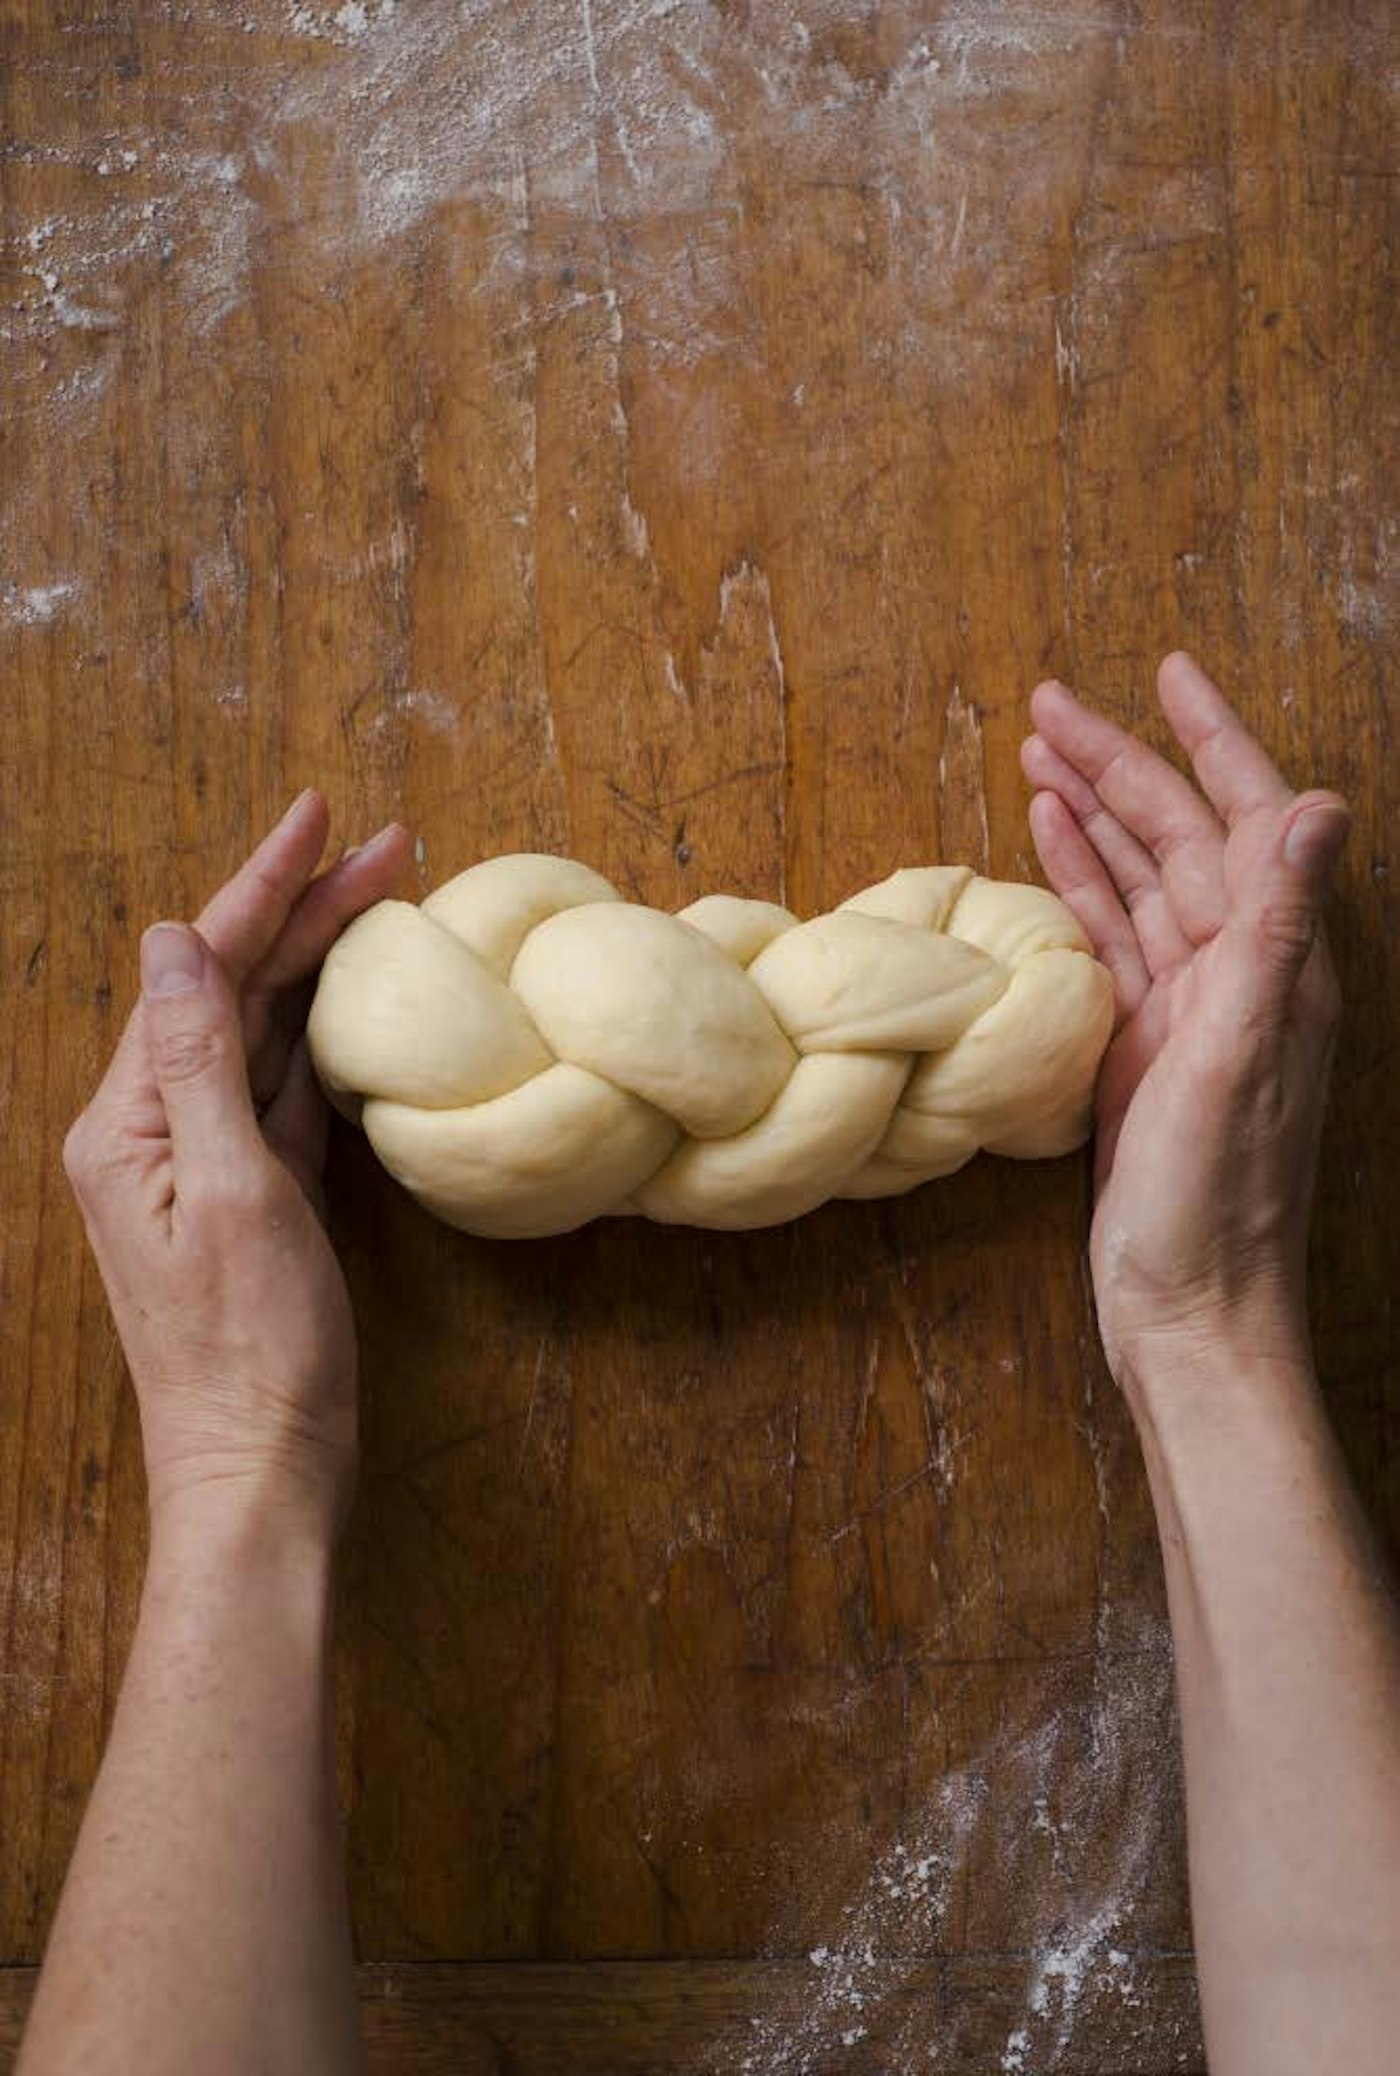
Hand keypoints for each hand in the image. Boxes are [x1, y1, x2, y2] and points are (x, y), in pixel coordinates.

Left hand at [62, 793, 409, 1541]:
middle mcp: (153, 1130)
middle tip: (387, 844)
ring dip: (319, 962)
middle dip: (304, 909)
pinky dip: (321, 1036)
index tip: (320, 812)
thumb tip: (169, 942)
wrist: (262, 1470)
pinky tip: (356, 1002)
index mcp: (129, 1121)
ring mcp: (200, 1164)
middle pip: (234, 989)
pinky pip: (282, 1089)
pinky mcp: (249, 1195)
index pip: (202, 970)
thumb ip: (200, 1063)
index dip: (263, 885)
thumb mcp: (230, 1192)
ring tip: (383, 896)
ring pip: (263, 1032)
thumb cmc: (250, 1348)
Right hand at [1020, 653, 1349, 1392]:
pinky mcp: (1142, 1048)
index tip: (1165, 672)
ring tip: (1037, 755)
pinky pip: (1113, 943)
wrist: (1190, 1314)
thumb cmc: (1218, 1204)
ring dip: (1092, 815)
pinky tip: (1048, 848)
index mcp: (1279, 966)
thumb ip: (1276, 930)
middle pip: (1180, 840)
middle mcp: (1243, 974)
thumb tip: (1319, 805)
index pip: (1247, 820)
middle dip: (1119, 764)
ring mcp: (1191, 1010)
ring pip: (1141, 883)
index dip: (1210, 742)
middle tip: (1046, 703)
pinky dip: (1080, 887)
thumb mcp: (1244, 1057)